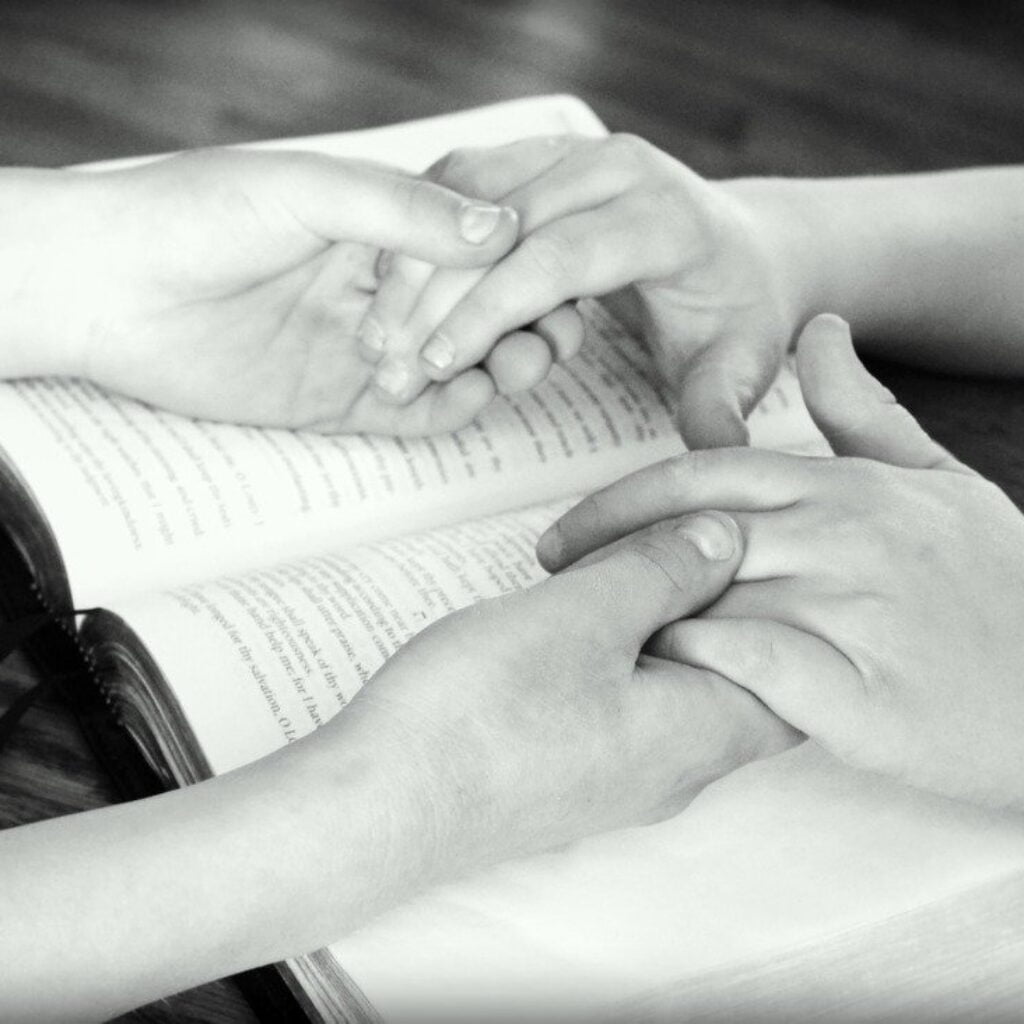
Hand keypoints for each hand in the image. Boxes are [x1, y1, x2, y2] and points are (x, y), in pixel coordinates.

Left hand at [0, 151, 522, 434]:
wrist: (110, 289)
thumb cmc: (197, 215)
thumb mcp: (309, 193)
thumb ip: (405, 212)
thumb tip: (503, 228)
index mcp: (380, 225)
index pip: (477, 247)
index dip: (522, 266)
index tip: (557, 277)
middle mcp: (382, 286)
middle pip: (481, 309)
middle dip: (524, 320)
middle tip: (551, 334)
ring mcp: (366, 346)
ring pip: (459, 363)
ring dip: (501, 364)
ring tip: (522, 364)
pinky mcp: (340, 401)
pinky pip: (416, 414)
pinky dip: (455, 407)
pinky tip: (477, 394)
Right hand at [327, 509, 796, 876]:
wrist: (381, 802)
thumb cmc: (482, 712)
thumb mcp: (583, 614)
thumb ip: (666, 570)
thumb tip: (727, 539)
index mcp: (700, 733)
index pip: (798, 673)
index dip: (786, 597)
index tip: (748, 539)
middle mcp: (676, 770)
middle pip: (739, 675)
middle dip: (721, 601)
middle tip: (682, 539)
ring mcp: (622, 778)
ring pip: (680, 687)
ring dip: (665, 623)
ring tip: (624, 565)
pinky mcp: (574, 772)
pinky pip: (631, 705)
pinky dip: (626, 651)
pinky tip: (581, 615)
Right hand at [361, 134, 799, 446]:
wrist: (740, 249)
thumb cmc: (735, 312)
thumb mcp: (740, 364)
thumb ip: (721, 408)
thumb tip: (715, 455)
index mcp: (663, 216)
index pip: (556, 259)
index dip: (488, 312)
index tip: (436, 365)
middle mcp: (616, 168)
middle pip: (498, 226)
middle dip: (434, 295)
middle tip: (387, 361)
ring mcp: (575, 153)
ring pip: (467, 196)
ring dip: (414, 264)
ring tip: (377, 334)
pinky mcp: (542, 156)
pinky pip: (463, 182)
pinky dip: (421, 232)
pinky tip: (391, 291)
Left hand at [538, 314, 1023, 809]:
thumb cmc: (994, 583)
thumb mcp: (934, 477)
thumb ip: (861, 408)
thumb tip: (820, 327)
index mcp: (844, 484)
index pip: (700, 476)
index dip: (618, 503)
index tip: (565, 534)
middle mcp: (841, 534)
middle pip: (685, 532)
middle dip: (601, 554)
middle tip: (547, 580)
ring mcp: (852, 610)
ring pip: (706, 597)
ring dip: (634, 614)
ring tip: (578, 637)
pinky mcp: (859, 692)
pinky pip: (748, 669)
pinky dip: (692, 670)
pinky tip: (653, 684)